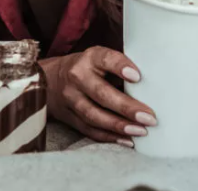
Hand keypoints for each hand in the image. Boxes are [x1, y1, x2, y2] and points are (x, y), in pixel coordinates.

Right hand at [41, 47, 156, 146]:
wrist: (47, 80)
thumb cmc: (86, 67)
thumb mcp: (98, 58)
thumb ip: (119, 67)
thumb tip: (150, 84)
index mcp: (89, 58)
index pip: (106, 59)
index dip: (120, 66)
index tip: (137, 76)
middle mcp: (77, 77)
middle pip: (101, 94)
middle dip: (126, 107)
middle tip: (149, 117)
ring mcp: (71, 99)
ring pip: (94, 115)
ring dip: (119, 126)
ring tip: (140, 131)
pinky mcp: (68, 117)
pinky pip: (89, 129)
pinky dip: (109, 137)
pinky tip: (127, 140)